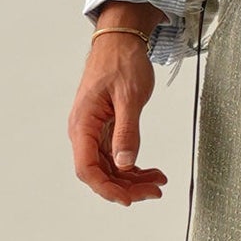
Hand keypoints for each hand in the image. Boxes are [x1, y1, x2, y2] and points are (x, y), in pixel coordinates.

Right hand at [69, 25, 169, 206]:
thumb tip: (125, 164)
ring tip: (157, 182)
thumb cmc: (120, 61)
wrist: (120, 40)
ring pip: (109, 168)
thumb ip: (127, 132)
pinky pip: (115, 156)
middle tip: (153, 191)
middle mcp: (84, 131)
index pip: (87, 168)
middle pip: (99, 173)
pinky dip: (133, 167)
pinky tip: (150, 171)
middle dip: (126, 187)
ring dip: (132, 179)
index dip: (106, 189)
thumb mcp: (129, 97)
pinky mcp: (104, 128)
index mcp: (83, 123)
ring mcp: (94, 131)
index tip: (128, 199)